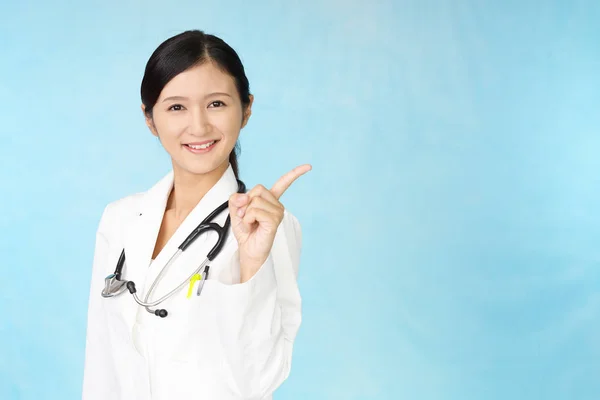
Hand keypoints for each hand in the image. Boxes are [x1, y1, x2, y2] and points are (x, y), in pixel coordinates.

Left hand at [228, 164, 311, 280]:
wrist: (248, 250)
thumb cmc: (245, 231)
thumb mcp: (236, 210)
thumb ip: (236, 199)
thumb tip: (244, 197)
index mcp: (271, 200)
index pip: (284, 183)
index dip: (295, 173)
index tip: (308, 166)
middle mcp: (277, 205)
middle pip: (258, 189)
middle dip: (246, 201)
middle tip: (246, 216)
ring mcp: (278, 213)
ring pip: (254, 200)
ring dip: (246, 213)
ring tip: (250, 223)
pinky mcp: (274, 221)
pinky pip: (255, 211)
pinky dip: (248, 219)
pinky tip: (252, 226)